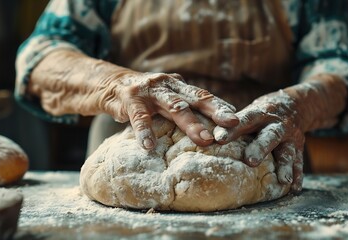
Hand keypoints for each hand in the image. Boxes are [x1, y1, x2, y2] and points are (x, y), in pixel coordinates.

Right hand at [29, 50, 238, 149]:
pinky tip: (149, 147)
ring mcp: (149, 91)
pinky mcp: (129, 99)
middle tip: (232, 126)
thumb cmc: (144, 97)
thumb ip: (183, 107)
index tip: (239, 120)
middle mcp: (168, 85)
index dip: (221, 107)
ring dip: (191, 124)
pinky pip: (139, 117)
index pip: (204, 96)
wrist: (108, 84)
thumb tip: (210, 126)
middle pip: (196, 99)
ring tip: (204, 140)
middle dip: (215, 113)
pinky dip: (145, 132)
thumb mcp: (165, 98)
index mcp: (179, 86)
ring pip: (174, 107)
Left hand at [213, 75, 347, 192]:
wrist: (296, 104)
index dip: (232, 129)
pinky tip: (294, 189)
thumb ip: (233, 125)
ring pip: (287, 151)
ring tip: (282, 180)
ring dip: (284, 166)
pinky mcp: (299, 147)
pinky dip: (298, 175)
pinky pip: (299, 162)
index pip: (244, 120)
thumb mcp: (250, 111)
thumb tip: (204, 138)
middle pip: (269, 135)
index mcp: (260, 113)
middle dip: (260, 148)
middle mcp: (277, 124)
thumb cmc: (261, 113)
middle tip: (250, 161)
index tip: (219, 139)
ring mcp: (290, 136)